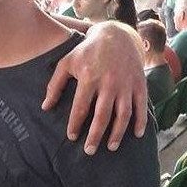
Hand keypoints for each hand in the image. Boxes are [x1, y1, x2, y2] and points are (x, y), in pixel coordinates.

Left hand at [43, 22, 147, 154]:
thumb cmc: (87, 51)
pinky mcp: (139, 84)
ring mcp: (125, 84)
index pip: (81, 107)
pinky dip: (140, 121)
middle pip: (102, 115)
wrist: (115, 35)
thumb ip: (55, 85)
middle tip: (89, 150)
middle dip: (95, 135)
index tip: (72, 137)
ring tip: (110, 147)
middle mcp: (108, 82)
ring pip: (123, 114)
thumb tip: (45, 107)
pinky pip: (141, 106)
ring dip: (118, 133)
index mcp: (88, 77)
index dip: (75, 124)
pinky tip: (136, 135)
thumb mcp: (66, 63)